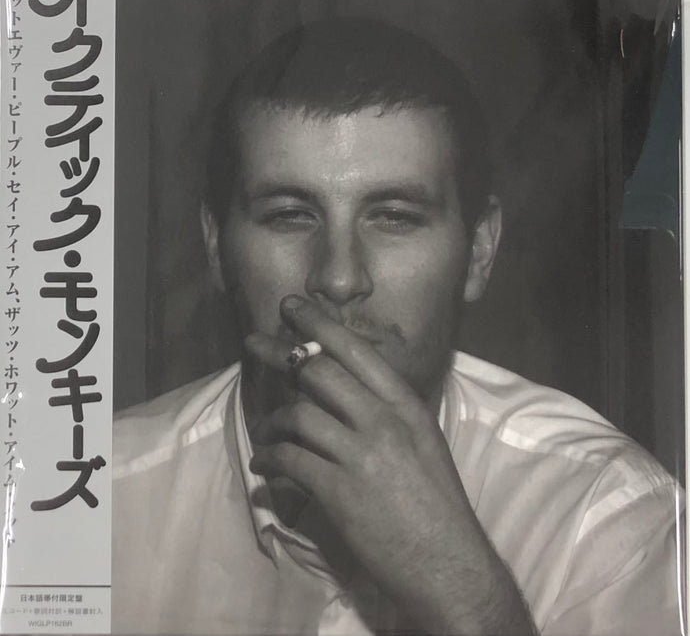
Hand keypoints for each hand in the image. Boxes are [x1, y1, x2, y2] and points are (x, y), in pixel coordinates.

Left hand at [245, 295, 534, 635]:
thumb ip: (386, 414)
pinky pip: (290, 461)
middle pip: (319, 372)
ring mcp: (361, 455)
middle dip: (281, 352)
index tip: (293, 307)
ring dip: (273, 422)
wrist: (449, 561)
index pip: (357, 352)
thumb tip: (344, 397)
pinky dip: (270, 461)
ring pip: (299, 416)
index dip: (320, 325)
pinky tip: (264, 468)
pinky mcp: (339, 491)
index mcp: (406, 406)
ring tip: (265, 435)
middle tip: (254, 342)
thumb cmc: (437, 503)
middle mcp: (383, 421)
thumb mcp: (422, 443)